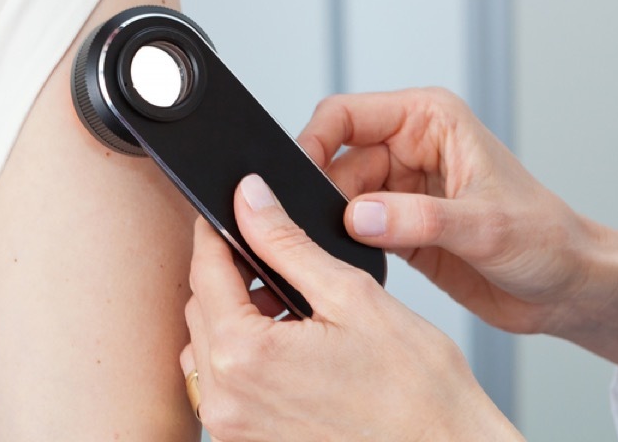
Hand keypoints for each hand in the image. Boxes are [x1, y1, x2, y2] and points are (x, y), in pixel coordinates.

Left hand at [181, 176, 519, 441]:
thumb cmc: (416, 393)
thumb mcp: (350, 296)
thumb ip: (287, 243)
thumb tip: (250, 199)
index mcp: (244, 356)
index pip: (205, 270)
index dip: (217, 230)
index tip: (233, 209)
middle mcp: (228, 399)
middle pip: (201, 309)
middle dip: (230, 274)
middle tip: (274, 255)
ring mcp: (236, 429)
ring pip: (208, 349)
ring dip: (235, 318)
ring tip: (291, 307)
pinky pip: (226, 386)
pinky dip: (245, 358)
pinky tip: (291, 345)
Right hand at [300, 88, 598, 335]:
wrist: (570, 289)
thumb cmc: (547, 239)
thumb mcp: (485, 226)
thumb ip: (417, 218)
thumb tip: (355, 216)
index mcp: (428, 120)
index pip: (346, 115)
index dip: (314, 141)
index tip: (294, 176)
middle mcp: (409, 148)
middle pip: (335, 160)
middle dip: (321, 193)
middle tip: (312, 228)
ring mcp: (401, 190)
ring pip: (338, 198)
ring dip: (331, 224)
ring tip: (335, 251)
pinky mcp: (397, 227)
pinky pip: (351, 230)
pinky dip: (344, 246)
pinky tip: (353, 263)